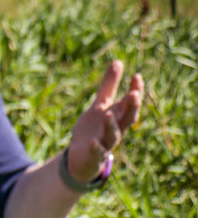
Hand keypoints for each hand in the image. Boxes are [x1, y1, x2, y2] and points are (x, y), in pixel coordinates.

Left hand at [66, 60, 143, 182]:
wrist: (81, 156)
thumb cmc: (94, 129)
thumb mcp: (100, 105)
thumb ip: (108, 86)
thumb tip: (118, 61)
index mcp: (118, 116)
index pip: (130, 102)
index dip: (135, 90)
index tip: (136, 76)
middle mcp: (116, 129)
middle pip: (128, 118)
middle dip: (132, 107)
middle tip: (134, 94)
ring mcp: (106, 143)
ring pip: (113, 135)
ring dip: (111, 125)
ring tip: (108, 113)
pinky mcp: (94, 155)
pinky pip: (97, 152)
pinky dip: (96, 147)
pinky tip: (93, 142)